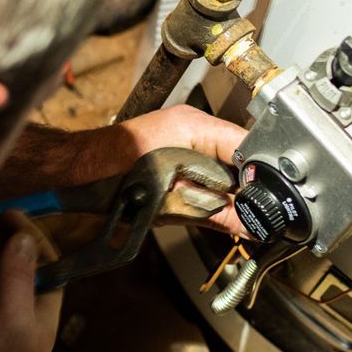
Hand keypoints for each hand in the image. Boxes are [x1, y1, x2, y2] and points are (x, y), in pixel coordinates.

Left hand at [0, 104, 249, 233]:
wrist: (77, 176)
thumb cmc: (112, 180)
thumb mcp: (172, 204)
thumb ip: (216, 212)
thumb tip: (252, 225)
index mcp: (195, 126)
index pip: (248, 144)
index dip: (263, 173)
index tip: (273, 199)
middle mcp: (193, 126)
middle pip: (241, 157)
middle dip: (252, 186)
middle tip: (262, 214)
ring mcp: (184, 137)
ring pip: (227, 167)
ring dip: (235, 192)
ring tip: (245, 215)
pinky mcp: (175, 154)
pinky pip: (208, 171)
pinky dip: (217, 192)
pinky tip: (222, 211)